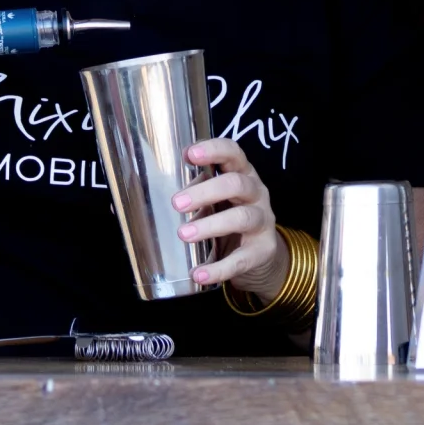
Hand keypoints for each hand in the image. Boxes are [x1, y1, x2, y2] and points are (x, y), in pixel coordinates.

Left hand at [171, 137, 289, 298]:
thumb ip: (195, 193)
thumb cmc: (229, 217)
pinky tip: (199, 274)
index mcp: (242, 174)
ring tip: (184, 234)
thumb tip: (159, 196)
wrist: (260, 255)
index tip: (189, 155)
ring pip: (241, 218)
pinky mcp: (263, 250)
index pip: (233, 153)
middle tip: (177, 203)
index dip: (213, 150)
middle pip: (236, 184)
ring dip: (210, 225)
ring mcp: (263, 221)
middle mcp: (256, 193)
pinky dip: (219, 268)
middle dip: (205, 191)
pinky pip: (242, 259)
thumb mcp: (216, 200)